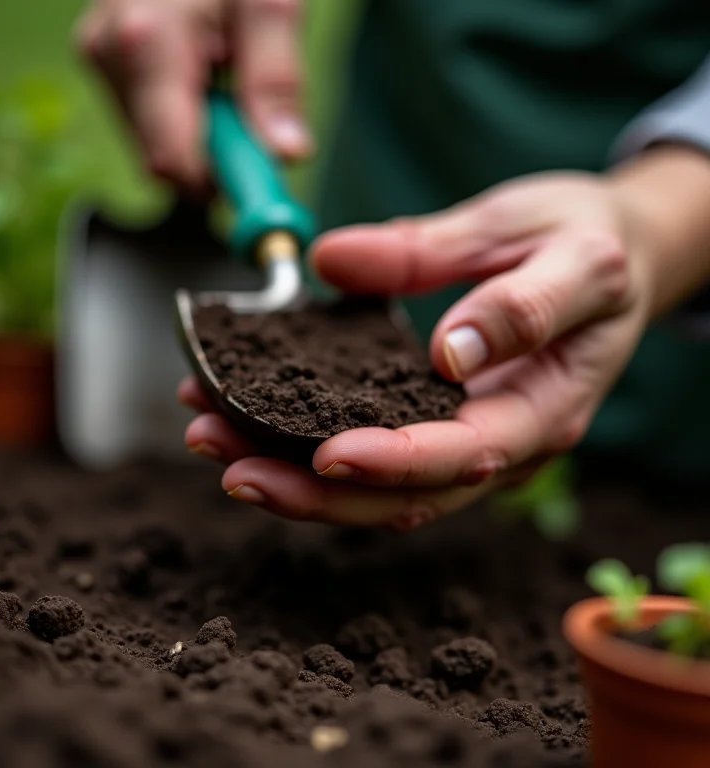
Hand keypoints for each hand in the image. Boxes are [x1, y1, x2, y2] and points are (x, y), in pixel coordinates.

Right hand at [75, 0, 311, 186]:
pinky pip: (147, 124)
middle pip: (162, 161)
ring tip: (224, 79)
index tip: (259, 181)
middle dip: (212, 159)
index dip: (219, 184)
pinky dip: (184, 119)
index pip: (171, 160)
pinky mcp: (102, 63)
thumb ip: (276, 80)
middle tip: (250, 119)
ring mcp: (99, 60)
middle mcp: (108, 55)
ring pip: (155, 147)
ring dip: (200, 137)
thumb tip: (286, 153)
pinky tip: (200, 76)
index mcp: (146, 43)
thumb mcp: (269, 2)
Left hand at [181, 167, 665, 528]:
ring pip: (382, 490)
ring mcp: (471, 442)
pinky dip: (306, 447)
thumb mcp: (544, 238)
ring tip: (212, 440)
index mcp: (545, 405)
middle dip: (316, 492)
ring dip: (296, 480)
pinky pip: (375, 455)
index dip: (396, 462)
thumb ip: (446, 259)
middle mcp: (506, 444)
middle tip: (229, 465)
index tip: (326, 453)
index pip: (467, 454)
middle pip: (409, 496)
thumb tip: (339, 267)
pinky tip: (246, 418)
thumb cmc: (588, 245)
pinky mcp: (440, 426)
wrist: (614, 259)